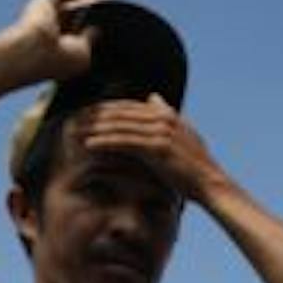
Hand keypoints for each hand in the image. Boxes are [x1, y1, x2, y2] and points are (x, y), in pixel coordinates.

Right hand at [10, 0, 109, 82]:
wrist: (34, 50)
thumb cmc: (59, 61)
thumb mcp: (84, 54)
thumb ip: (92, 39)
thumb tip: (100, 26)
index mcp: (60, 52)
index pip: (81, 40)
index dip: (98, 35)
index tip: (118, 33)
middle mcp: (52, 34)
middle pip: (78, 20)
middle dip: (97, 17)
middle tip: (119, 13)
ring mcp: (48, 17)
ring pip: (74, 5)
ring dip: (93, 1)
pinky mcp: (45, 2)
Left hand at [77, 95, 228, 205]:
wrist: (211, 185)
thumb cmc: (194, 167)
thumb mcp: (182, 135)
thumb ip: (166, 115)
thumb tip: (153, 97)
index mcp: (166, 114)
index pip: (127, 106)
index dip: (104, 110)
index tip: (84, 115)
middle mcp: (163, 118)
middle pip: (119, 112)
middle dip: (94, 116)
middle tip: (72, 120)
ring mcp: (161, 130)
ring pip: (119, 125)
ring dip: (94, 128)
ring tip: (74, 132)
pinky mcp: (158, 147)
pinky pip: (124, 141)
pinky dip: (105, 142)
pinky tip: (89, 145)